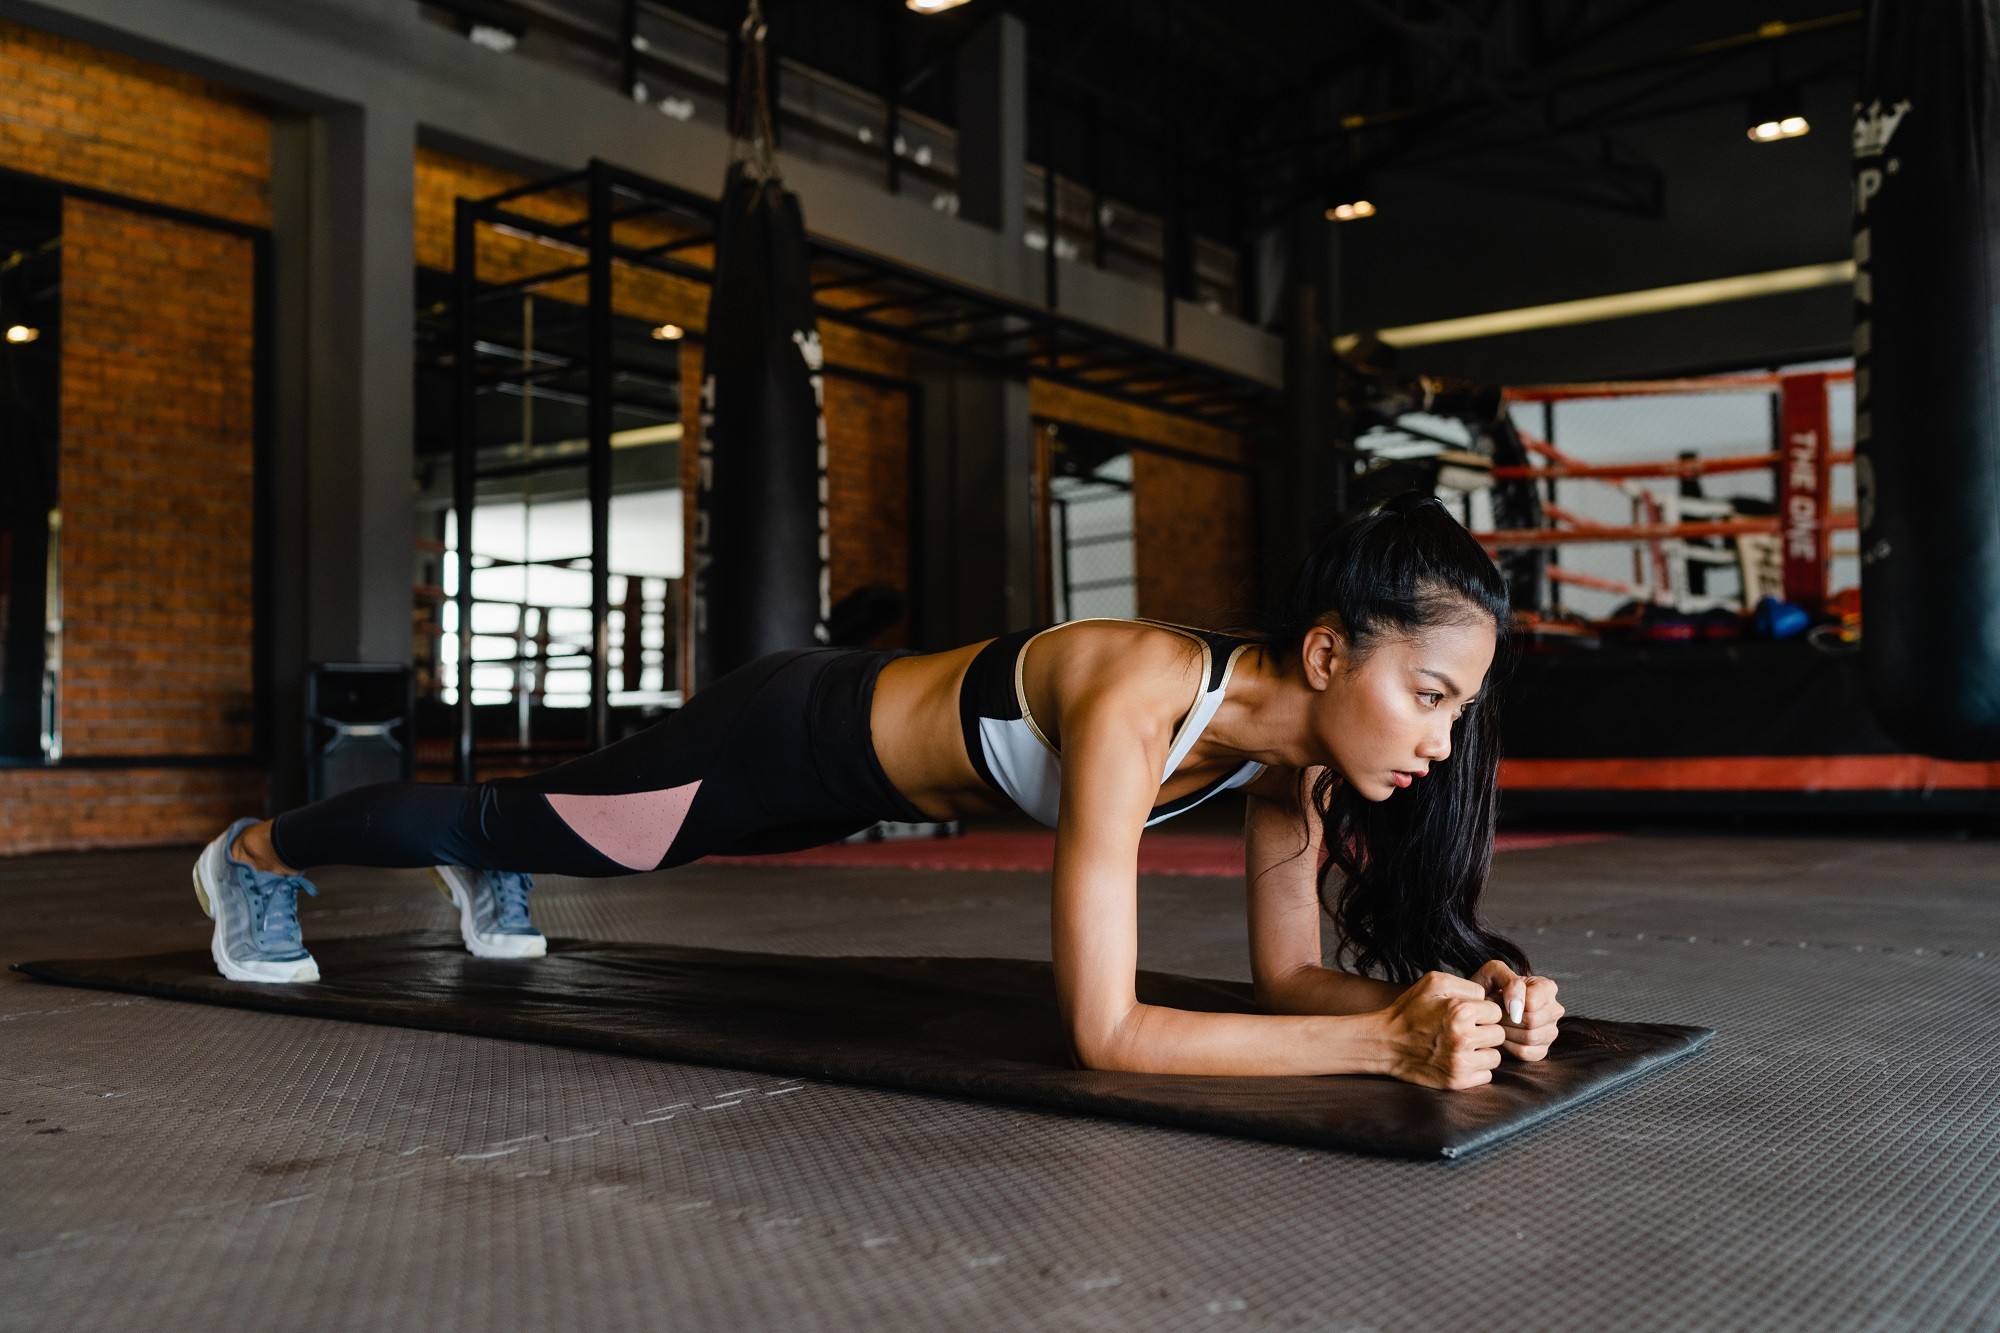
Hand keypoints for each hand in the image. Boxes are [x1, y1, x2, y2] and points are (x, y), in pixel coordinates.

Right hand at [1377, 971, 1505, 1089]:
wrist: (1384, 1043)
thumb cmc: (1409, 1010)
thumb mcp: (1433, 983)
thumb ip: (1467, 985)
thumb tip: (1488, 999)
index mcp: (1460, 1012)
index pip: (1496, 1011)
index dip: (1482, 1011)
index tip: (1467, 1014)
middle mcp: (1463, 1038)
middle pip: (1499, 1035)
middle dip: (1485, 1031)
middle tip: (1465, 1030)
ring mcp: (1459, 1063)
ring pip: (1495, 1057)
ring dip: (1482, 1051)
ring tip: (1462, 1045)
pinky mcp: (1456, 1081)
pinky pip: (1486, 1076)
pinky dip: (1476, 1069)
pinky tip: (1459, 1059)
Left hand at [1471, 959, 1563, 1061]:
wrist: (1481, 1006)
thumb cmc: (1489, 987)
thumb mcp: (1494, 972)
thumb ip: (1510, 980)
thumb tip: (1518, 1005)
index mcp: (1547, 987)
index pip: (1533, 1001)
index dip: (1511, 1003)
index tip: (1497, 999)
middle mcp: (1554, 1010)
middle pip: (1532, 1020)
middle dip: (1506, 1018)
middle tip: (1494, 1013)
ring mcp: (1550, 1031)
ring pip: (1530, 1037)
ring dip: (1506, 1031)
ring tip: (1496, 1022)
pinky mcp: (1541, 1049)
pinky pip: (1527, 1053)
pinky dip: (1509, 1046)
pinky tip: (1502, 1036)